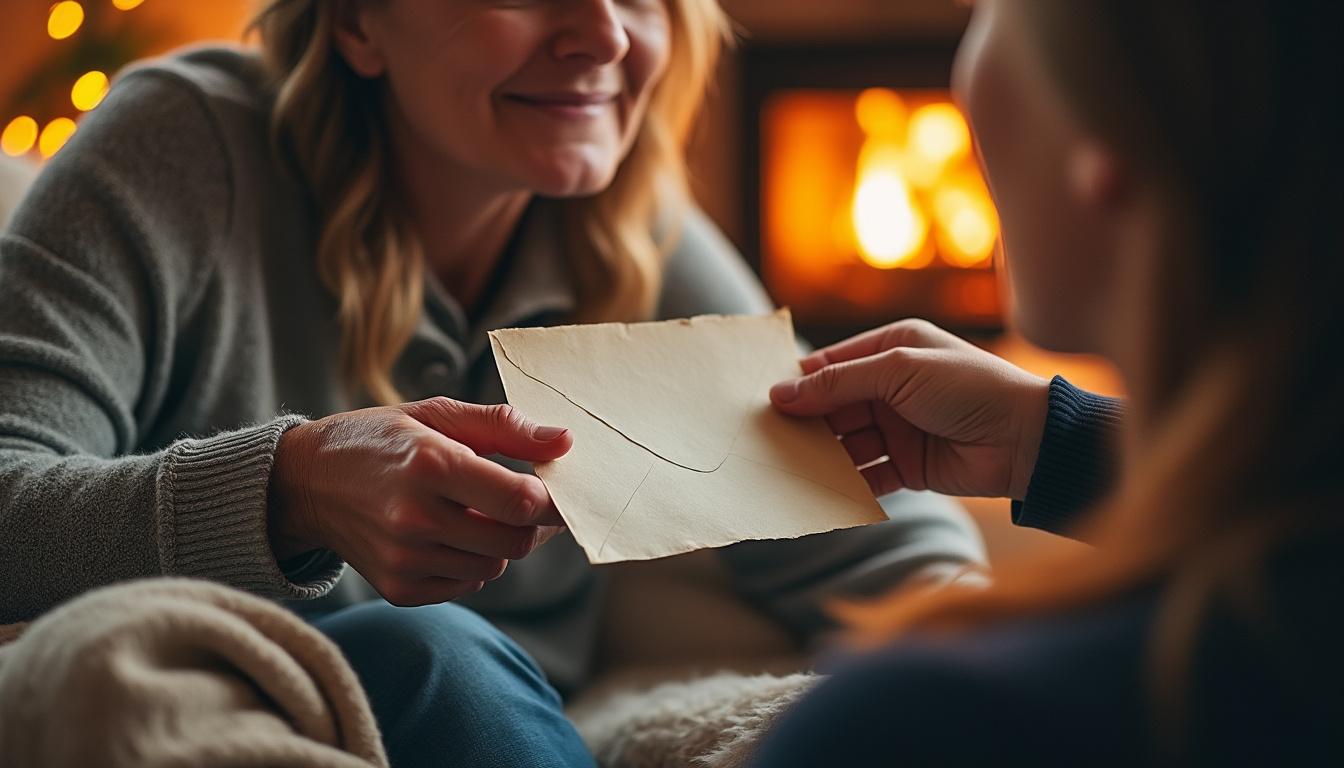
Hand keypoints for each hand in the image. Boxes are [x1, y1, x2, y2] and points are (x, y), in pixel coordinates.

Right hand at [268, 398, 572, 605]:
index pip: (520, 502)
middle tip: (525, 502)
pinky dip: (471, 563)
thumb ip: (505, 426)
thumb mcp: (437, 415)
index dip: (552, 500)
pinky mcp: (398, 588)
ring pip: (494, 566)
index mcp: (430, 465)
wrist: (306, 483)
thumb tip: (565, 441)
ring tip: (473, 512)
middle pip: (514, 542)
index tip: (557, 490)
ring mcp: (404, 559)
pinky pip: (467, 585)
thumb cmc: (381, 440)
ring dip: (499, 542)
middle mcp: (415, 518)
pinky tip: (449, 535)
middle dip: (531, 524)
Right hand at [770, 319, 1049, 499]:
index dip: (800, 381)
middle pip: (834, 405)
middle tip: (766, 438)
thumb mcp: (898, 370)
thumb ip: (839, 382)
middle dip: (806, 422)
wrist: (1026, 440)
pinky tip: (822, 489)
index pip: (833, 363)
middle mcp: (893, 386)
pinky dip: (847, 483)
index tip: (763, 401)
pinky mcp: (908, 466)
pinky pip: (867, 475)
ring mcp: (900, 428)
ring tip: (787, 467)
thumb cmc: (968, 387)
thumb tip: (781, 392)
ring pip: (846, 442)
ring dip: (822, 454)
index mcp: (893, 348)